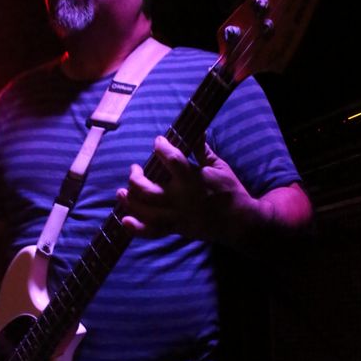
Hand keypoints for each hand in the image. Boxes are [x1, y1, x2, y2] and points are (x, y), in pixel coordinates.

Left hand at [116, 134, 261, 243]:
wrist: (239, 222)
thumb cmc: (230, 191)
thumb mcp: (219, 167)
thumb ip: (202, 150)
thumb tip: (197, 129)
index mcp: (194, 180)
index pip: (172, 159)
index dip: (161, 147)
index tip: (158, 142)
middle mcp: (181, 198)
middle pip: (147, 188)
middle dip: (135, 176)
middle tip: (135, 169)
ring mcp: (176, 216)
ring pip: (145, 209)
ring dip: (129, 200)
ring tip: (121, 191)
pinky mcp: (176, 229)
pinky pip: (152, 232)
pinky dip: (136, 228)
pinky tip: (125, 220)